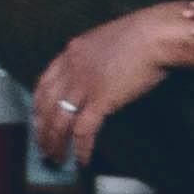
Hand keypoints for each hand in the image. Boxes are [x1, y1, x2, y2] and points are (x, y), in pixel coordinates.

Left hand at [31, 0, 193, 170]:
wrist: (155, 35)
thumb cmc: (140, 35)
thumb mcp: (104, 41)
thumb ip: (92, 58)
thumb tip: (94, 75)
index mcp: (71, 53)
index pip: (43, 84)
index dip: (38, 107)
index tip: (38, 120)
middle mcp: (71, 69)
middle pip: (46, 106)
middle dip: (43, 131)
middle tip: (44, 147)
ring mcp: (84, 85)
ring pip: (59, 121)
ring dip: (57, 144)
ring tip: (58, 159)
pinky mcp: (101, 100)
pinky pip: (83, 130)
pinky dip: (81, 148)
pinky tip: (82, 158)